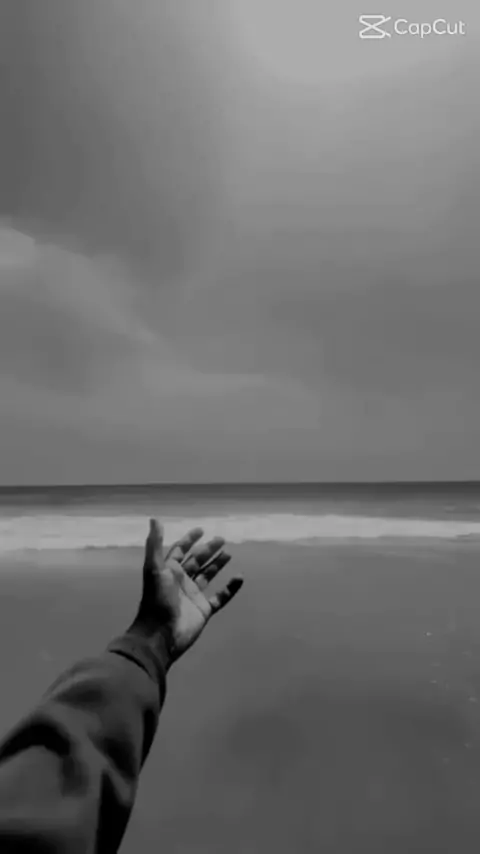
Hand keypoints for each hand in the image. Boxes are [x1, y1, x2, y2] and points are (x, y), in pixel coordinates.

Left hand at [129, 519, 243, 666]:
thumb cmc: (157, 600)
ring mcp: (193, 596)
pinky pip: (220, 597)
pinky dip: (230, 589)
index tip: (201, 530)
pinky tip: (239, 578)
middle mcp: (181, 581)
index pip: (180, 550)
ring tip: (229, 553)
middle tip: (222, 539)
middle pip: (197, 561)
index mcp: (169, 570)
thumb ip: (155, 544)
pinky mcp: (203, 610)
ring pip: (208, 576)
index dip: (189, 540)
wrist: (160, 635)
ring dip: (217, 565)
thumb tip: (154, 518)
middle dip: (208, 550)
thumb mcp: (154, 568)